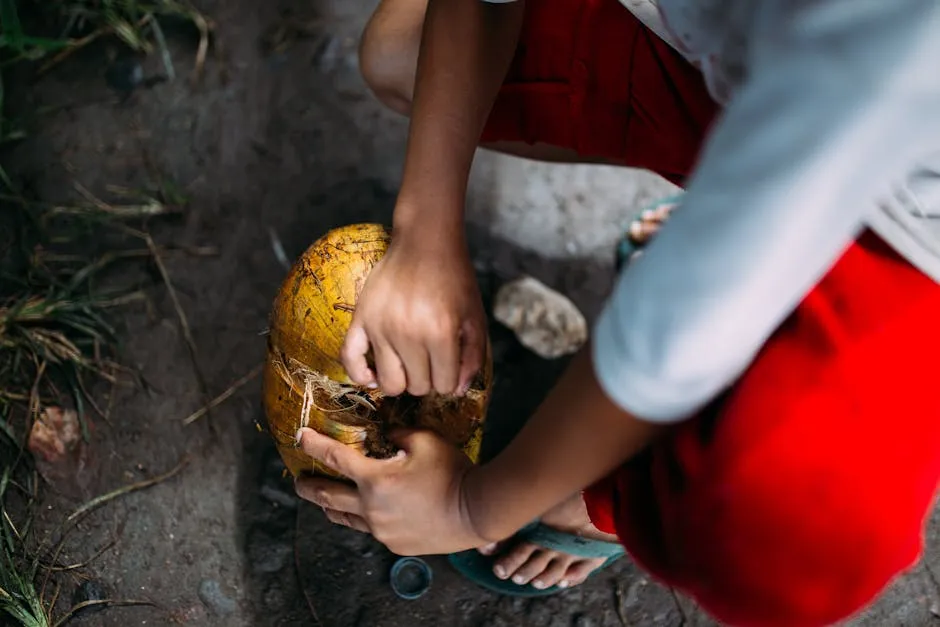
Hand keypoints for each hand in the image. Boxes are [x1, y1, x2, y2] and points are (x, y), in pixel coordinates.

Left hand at [294, 427, 485, 555]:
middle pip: (328, 496)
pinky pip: (369, 529)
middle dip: (308, 486)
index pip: (335, 458)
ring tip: (324, 499)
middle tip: (298, 480)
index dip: (314, 445)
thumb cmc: (452, 472)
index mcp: (375, 480)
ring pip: (345, 517)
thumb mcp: (426, 440)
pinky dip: (361, 517)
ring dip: (330, 505)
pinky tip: (365, 512)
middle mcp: (371, 508)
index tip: (300, 437)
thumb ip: (399, 434)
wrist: (476, 511)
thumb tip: (386, 436)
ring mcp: (381, 530)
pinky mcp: (394, 544)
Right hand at [340, 222, 485, 396]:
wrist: (425, 240)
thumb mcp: (474, 316)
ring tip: (409, 365)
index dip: (450, 381)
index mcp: (440, 333)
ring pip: (388, 383)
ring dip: (402, 381)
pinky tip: (373, 376)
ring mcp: (380, 327)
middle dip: (428, 379)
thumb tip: (457, 391)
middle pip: (416, 387)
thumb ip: (472, 357)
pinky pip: (349, 359)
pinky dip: (360, 375)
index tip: (450, 365)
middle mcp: (408, 334)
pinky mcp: (361, 318)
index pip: (444, 386)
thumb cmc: (454, 278)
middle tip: (432, 360)